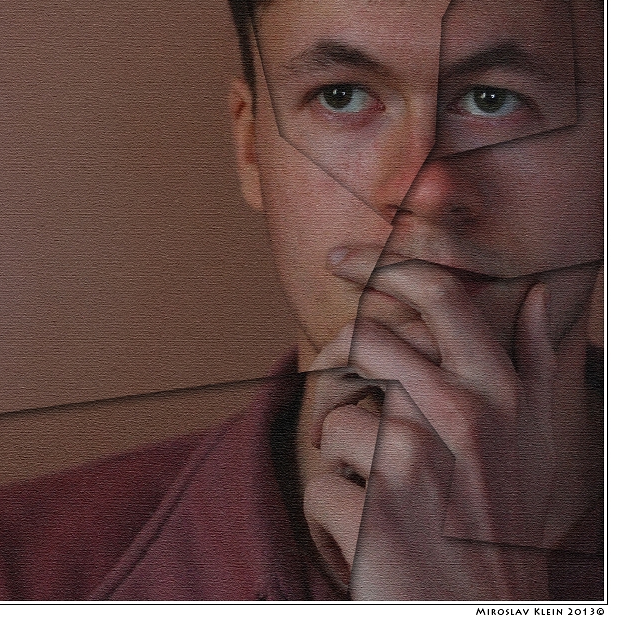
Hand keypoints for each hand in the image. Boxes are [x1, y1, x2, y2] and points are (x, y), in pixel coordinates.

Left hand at [304, 252, 579, 598]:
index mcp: (500, 391)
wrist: (479, 619)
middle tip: (337, 397)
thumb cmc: (503, 523)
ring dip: (339, 455)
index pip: (438, 294)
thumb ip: (535, 361)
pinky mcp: (374, 510)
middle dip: (334, 361)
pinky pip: (320, 483)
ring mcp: (415, 460)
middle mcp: (462, 414)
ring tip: (368, 488)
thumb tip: (540, 293)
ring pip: (336, 415)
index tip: (342, 260)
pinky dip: (329, 512)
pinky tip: (363, 536)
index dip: (383, 264)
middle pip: (364, 339)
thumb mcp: (538, 439)